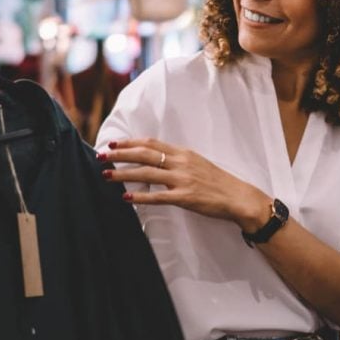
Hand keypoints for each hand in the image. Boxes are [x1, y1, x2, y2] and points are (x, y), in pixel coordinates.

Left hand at [99, 138, 269, 229]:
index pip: (151, 143)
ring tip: (106, 175)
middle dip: (120, 154)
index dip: (130, 142)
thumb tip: (155, 160)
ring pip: (147, 173)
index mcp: (184, 153)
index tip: (113, 143)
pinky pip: (158, 196)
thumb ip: (177, 161)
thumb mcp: (198, 164)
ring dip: (124, 173)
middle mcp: (181, 162)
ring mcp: (183, 179)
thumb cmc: (218, 182)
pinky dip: (140, 196)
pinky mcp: (185, 197)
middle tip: (101, 156)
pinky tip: (126, 197)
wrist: (238, 197)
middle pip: (144, 154)